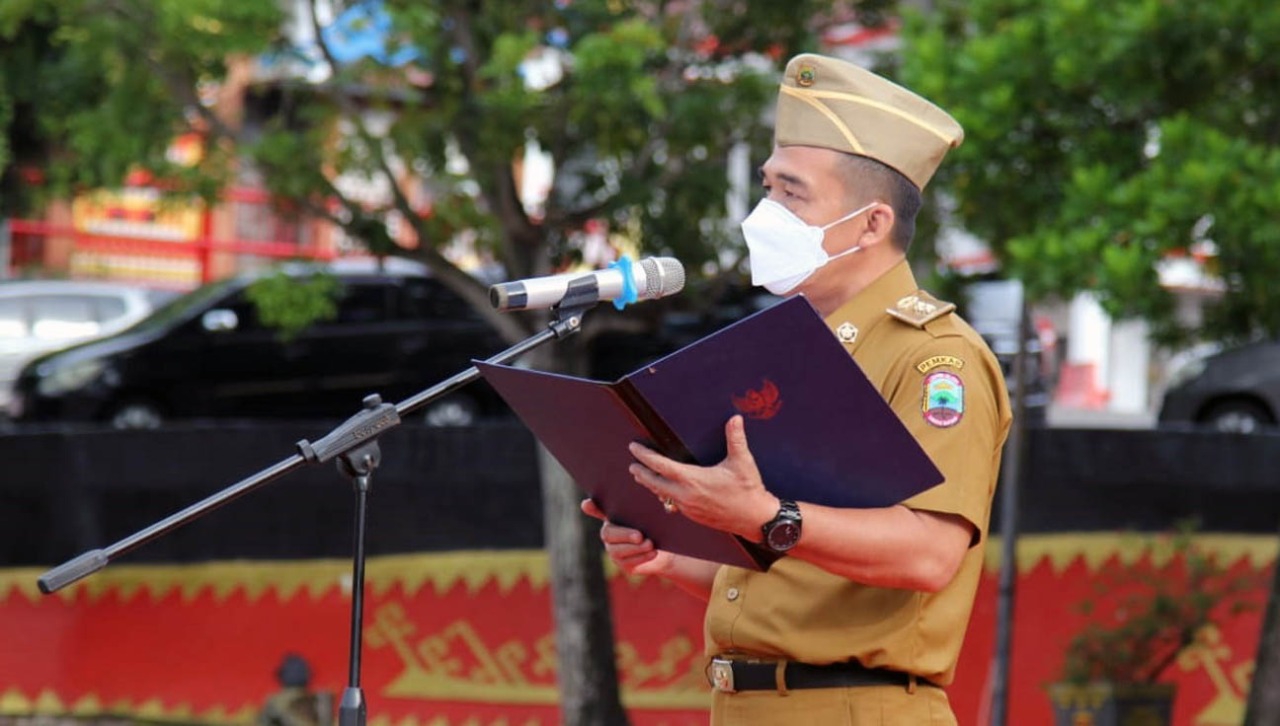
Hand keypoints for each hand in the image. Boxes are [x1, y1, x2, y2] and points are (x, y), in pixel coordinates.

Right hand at [580, 498, 675, 576]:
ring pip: (617, 550)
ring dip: (635, 548)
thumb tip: (651, 501)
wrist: (665, 550)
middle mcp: (610, 533)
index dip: (591, 508)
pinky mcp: (624, 564)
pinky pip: (628, 562)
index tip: (586, 504)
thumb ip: (646, 511)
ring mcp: (614, 550)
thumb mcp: (652, 517)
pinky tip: (652, 552)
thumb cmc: (657, 527)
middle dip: (624, 534)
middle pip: (608, 534)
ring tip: (650, 544)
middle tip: (639, 535)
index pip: (598, 510)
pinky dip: (641, 557)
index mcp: (613, 517)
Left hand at [628, 415, 777, 539]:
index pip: (660, 466)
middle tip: (632, 465)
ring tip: (641, 478)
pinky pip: (672, 504)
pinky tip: (663, 492)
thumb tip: (735, 418)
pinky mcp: (693, 516)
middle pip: (654, 483)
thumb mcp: (742, 462)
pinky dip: (663, 496)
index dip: (645, 456)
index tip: (634, 448)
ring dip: (650, 485)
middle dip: (641, 473)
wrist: (754, 519)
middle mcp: (686, 495)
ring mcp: (688, 508)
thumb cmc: (748, 490)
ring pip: (661, 495)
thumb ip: (736, 438)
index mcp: (693, 480)